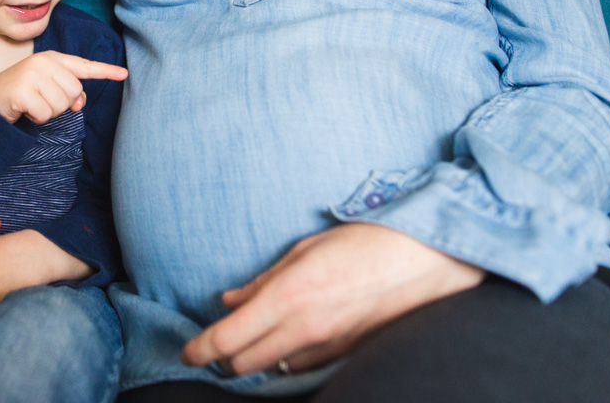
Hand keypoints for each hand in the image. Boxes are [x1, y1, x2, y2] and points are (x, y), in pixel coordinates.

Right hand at [0, 51, 126, 124]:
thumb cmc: (22, 95)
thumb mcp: (47, 88)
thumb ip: (68, 91)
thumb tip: (80, 102)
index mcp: (51, 58)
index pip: (83, 66)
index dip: (105, 71)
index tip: (124, 74)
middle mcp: (43, 62)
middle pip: (75, 92)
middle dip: (61, 104)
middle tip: (40, 100)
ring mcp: (32, 75)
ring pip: (61, 105)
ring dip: (48, 112)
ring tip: (31, 104)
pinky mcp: (23, 91)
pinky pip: (45, 114)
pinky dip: (37, 118)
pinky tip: (24, 110)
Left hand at [180, 223, 485, 375]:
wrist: (422, 259)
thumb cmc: (361, 243)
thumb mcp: (301, 251)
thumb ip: (261, 281)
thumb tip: (230, 300)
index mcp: (286, 297)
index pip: (228, 338)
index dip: (200, 349)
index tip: (187, 352)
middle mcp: (303, 329)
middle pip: (243, 362)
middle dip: (223, 355)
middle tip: (215, 341)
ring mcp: (326, 346)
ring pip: (272, 367)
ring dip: (254, 358)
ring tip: (250, 337)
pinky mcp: (346, 354)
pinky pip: (302, 365)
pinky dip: (286, 356)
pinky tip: (287, 338)